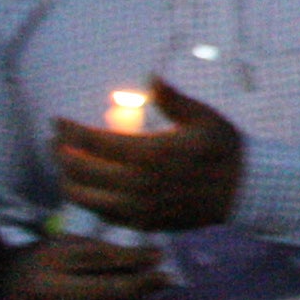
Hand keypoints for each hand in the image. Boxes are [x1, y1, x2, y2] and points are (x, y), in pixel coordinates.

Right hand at [1, 230, 170, 299]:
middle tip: (167, 280)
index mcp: (49, 259)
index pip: (99, 258)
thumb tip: (144, 259)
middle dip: (142, 285)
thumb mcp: (60, 244)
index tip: (160, 255)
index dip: (134, 257)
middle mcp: (47, 290)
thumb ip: (96, 250)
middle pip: (104, 290)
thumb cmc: (39, 261)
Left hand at [51, 80, 243, 232]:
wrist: (244, 191)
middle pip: (80, 170)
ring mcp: (139, 207)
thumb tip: (150, 76)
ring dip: (67, 180)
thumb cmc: (224, 149)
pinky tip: (87, 188)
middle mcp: (138, 183)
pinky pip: (102, 214)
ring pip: (84, 197)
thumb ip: (172, 99)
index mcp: (150, 152)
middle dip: (60, 153)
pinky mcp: (143, 223)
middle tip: (55, 142)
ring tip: (65, 166)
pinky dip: (88, 200)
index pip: (92, 142)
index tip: (56, 121)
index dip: (68, 131)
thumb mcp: (203, 118)